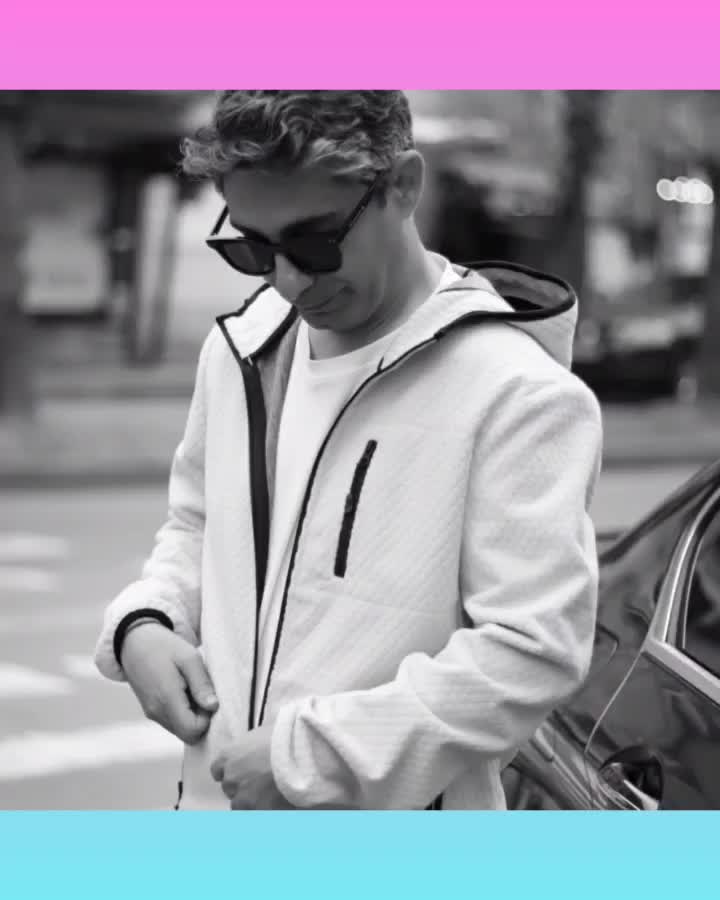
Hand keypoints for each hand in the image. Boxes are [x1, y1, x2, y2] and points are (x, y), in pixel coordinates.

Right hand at [120, 623, 218, 744]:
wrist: (134, 642)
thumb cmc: (165, 646)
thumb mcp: (189, 658)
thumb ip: (201, 684)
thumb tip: (213, 707)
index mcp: (166, 699)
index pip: (193, 730)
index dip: (208, 718)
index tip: (209, 697)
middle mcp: (157, 712)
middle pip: (188, 734)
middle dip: (202, 719)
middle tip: (203, 692)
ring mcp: (152, 713)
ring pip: (180, 730)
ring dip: (192, 716)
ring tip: (192, 689)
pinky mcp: (151, 711)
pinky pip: (172, 723)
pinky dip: (183, 713)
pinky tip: (184, 691)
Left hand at [211, 725, 293, 809]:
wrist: (302, 754)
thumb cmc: (285, 736)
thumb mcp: (266, 727)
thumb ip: (256, 738)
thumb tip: (261, 738)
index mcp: (229, 756)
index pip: (218, 770)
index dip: (231, 770)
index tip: (242, 770)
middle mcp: (231, 778)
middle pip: (229, 788)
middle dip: (242, 786)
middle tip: (260, 780)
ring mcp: (244, 798)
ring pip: (241, 805)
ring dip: (252, 800)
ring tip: (269, 794)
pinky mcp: (259, 811)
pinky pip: (258, 814)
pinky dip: (265, 810)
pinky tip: (277, 802)